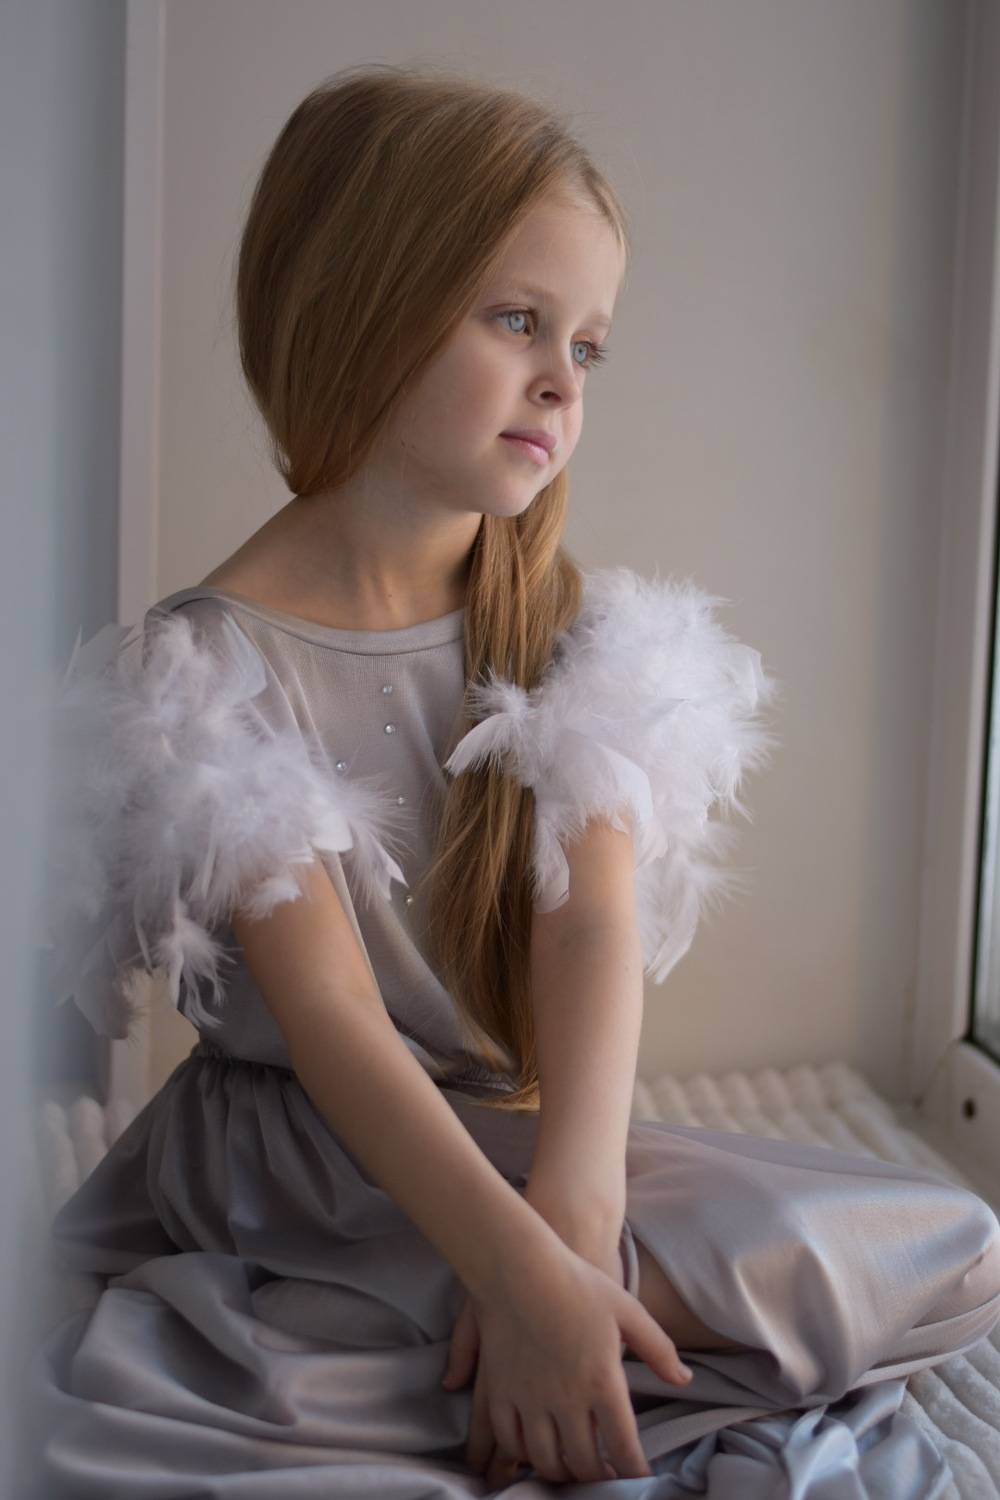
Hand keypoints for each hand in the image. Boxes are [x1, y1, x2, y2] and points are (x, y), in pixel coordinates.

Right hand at [445, 1222, 690, 1486]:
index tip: (638, 1478)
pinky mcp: (500, 1391)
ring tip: (571, 1467)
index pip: (623, 1447)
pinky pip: (509, 1439)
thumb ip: (658, 1349)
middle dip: (598, 1477)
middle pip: (583, 1462)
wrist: (519, 1264)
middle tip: (606, 1474)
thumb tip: (684, 1379)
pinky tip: (533, 1450)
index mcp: (602, 1381)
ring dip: (561, 1472)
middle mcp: (565, 1398)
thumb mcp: (627, 1309)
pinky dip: (522, 1455)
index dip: (633, 1471)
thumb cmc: (577, 1283)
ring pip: (544, 1460)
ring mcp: (529, 1398)